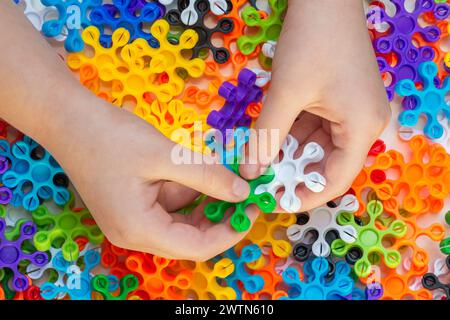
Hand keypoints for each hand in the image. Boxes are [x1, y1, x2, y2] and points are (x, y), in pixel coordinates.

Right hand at [0, 2, 252, 260]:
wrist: (67, 119)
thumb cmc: (111, 136)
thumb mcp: (166, 155)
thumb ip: (207, 176)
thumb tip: (243, 193)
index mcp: (140, 230)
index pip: (198, 247)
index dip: (231, 230)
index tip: (253, 207)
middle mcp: (134, 234)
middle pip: (190, 238)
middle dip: (221, 217)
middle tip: (246, 192)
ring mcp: (131, 220)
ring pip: (181, 221)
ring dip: (206, 202)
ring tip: (229, 177)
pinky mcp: (131, 205)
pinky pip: (168, 206)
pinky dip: (188, 192)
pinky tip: (202, 172)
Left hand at [240, 0, 390, 211]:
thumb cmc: (312, 41)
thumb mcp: (286, 94)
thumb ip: (267, 136)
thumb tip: (250, 172)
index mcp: (362, 127)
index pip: (335, 179)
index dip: (304, 195)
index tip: (274, 202)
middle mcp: (363, 124)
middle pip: (327, 164)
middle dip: (293, 173)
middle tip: (261, 182)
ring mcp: (352, 112)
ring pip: (317, 147)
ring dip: (289, 154)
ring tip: (259, 162)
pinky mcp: (339, 101)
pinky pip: (315, 128)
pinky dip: (292, 135)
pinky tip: (269, 139)